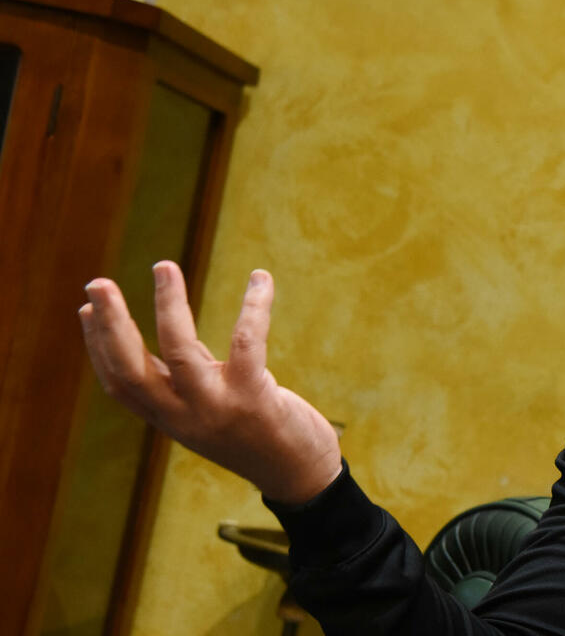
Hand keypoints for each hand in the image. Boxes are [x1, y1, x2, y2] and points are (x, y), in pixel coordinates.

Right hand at [79, 261, 342, 504]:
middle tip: (97, 284)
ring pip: (179, 351)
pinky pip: (247, 341)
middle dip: (110, 325)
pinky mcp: (254, 398)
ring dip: (168, 305)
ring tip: (164, 266)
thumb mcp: (210, 407)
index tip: (86, 307)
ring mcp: (218, 408)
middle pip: (132, 370)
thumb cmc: (255, 433)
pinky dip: (254, 306)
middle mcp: (185, 416)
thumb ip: (187, 374)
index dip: (97, 345)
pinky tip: (260, 278)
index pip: (120, 383)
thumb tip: (168, 325)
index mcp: (170, 418)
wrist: (299, 475)